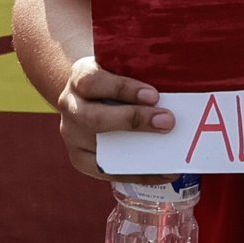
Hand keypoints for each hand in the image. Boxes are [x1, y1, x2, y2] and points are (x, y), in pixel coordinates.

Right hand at [57, 57, 174, 180]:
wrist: (86, 94)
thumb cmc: (111, 80)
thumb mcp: (117, 68)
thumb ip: (137, 76)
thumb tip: (173, 93)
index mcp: (79, 77)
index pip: (93, 82)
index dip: (122, 89)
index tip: (153, 95)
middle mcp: (70, 106)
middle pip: (93, 118)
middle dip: (132, 120)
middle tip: (166, 121)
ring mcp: (71, 135)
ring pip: (99, 148)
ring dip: (136, 152)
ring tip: (167, 153)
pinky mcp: (79, 158)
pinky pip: (107, 171)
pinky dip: (138, 174)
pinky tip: (163, 173)